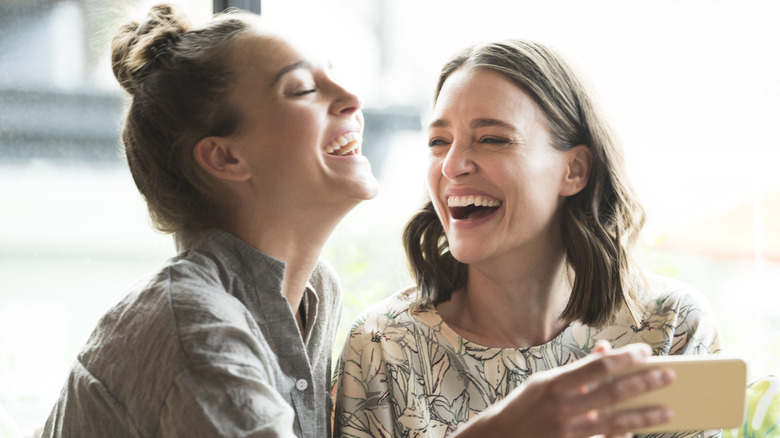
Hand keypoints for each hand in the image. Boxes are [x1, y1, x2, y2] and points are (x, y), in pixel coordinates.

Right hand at [454, 341, 674, 437]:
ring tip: (667, 410)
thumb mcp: (546, 382)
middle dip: (644, 383)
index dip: (624, 358)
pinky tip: (637, 433)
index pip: (598, 366)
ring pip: (616, 423)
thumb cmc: (525, 406)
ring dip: (644, 416)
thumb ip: (578, 369)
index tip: (645, 352)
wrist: (501, 437)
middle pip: (613, 393)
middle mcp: (563, 407)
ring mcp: (568, 432)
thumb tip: (606, 350)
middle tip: (667, 376)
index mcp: (555, 384)